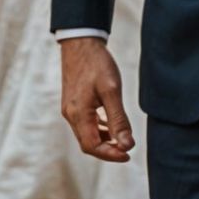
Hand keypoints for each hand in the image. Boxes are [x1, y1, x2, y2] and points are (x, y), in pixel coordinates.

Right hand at [60, 37, 133, 162]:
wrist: (80, 43)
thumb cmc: (96, 63)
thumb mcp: (112, 91)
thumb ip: (118, 120)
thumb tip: (127, 145)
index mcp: (78, 113)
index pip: (92, 146)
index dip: (110, 155)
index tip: (128, 153)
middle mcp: (71, 114)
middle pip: (88, 144)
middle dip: (108, 150)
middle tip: (127, 149)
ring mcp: (70, 109)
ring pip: (86, 135)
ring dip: (104, 140)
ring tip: (123, 137)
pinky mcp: (73, 103)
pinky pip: (85, 124)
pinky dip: (99, 129)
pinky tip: (111, 124)